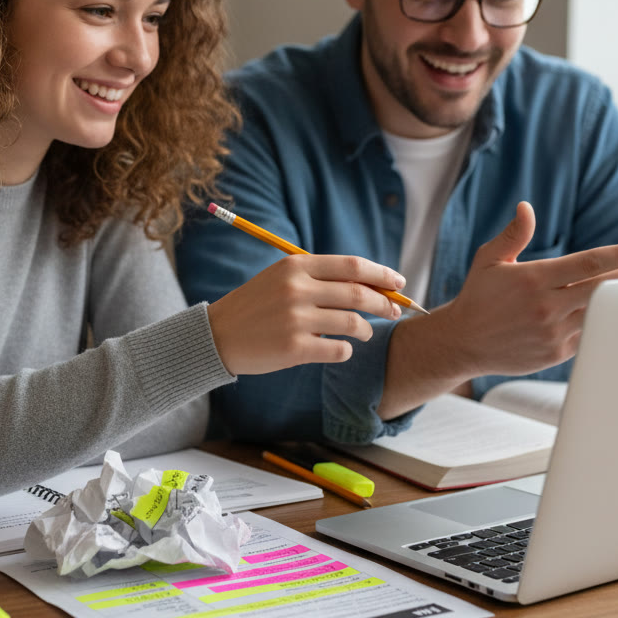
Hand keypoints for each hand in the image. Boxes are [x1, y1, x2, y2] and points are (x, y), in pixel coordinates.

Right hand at [207, 254, 404, 374]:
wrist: (218, 335)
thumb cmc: (257, 306)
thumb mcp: (282, 279)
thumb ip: (320, 278)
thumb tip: (371, 284)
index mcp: (296, 266)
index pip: (353, 266)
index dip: (382, 274)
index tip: (398, 283)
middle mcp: (297, 289)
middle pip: (359, 294)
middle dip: (384, 303)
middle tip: (394, 310)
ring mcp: (295, 319)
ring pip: (353, 324)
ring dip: (366, 330)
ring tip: (364, 333)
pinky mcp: (293, 348)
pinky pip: (339, 350)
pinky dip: (347, 350)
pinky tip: (342, 349)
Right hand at [442, 201, 617, 376]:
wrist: (462, 342)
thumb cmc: (478, 296)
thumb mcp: (489, 260)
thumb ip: (514, 235)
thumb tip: (526, 208)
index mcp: (533, 279)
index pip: (588, 263)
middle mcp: (546, 306)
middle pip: (603, 288)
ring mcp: (553, 333)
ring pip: (601, 313)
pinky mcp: (556, 354)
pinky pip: (589, 335)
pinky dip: (605, 322)